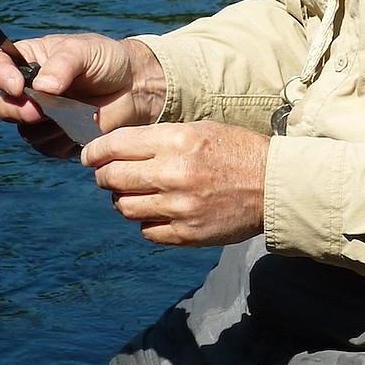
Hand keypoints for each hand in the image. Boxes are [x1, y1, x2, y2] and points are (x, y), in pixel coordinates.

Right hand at [0, 34, 166, 158]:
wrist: (134, 86)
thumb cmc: (107, 59)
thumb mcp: (85, 50)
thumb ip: (63, 64)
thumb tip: (42, 87)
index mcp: (28, 62)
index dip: (1, 77)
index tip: (17, 86)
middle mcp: (28, 91)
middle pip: (4, 107)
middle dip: (21, 111)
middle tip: (42, 109)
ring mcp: (41, 118)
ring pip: (27, 132)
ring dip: (50, 126)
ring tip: (78, 111)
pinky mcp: (57, 139)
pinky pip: (49, 148)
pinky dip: (65, 140)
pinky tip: (84, 126)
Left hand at [81, 122, 268, 245]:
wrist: (274, 186)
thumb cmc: (237, 152)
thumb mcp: (200, 130)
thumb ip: (159, 139)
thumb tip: (118, 151)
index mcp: (176, 141)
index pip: (115, 145)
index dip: (95, 152)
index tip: (90, 156)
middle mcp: (174, 174)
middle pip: (113, 178)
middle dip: (104, 176)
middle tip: (107, 176)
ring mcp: (179, 208)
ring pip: (125, 208)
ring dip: (123, 200)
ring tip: (134, 195)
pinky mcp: (187, 234)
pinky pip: (147, 231)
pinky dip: (146, 222)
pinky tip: (157, 212)